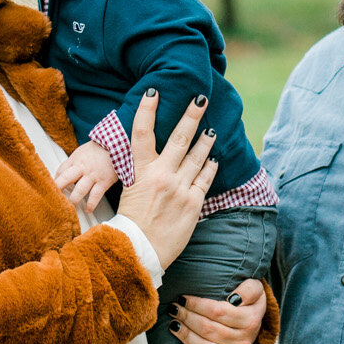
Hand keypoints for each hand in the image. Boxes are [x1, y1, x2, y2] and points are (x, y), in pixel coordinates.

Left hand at [54, 141, 118, 210]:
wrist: (117, 145)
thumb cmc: (99, 148)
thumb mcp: (82, 151)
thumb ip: (72, 162)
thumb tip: (62, 173)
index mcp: (76, 160)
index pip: (60, 171)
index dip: (55, 181)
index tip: (53, 188)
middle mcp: (82, 168)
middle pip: (65, 179)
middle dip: (58, 189)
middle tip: (54, 198)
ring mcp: (93, 176)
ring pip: (79, 190)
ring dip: (73, 200)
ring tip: (70, 206)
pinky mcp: (104, 182)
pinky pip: (95, 196)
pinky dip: (91, 204)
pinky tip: (88, 209)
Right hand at [114, 90, 217, 266]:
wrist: (140, 251)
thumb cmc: (130, 222)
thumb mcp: (129, 191)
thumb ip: (140, 171)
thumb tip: (146, 154)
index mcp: (141, 172)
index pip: (142, 133)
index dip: (147, 110)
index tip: (154, 92)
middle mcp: (162, 176)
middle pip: (179, 139)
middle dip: (191, 116)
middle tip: (201, 99)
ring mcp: (180, 189)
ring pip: (197, 157)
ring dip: (205, 141)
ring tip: (211, 130)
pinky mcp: (193, 203)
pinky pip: (205, 179)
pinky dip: (210, 167)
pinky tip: (214, 159)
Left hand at [171, 278, 264, 343]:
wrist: (254, 320)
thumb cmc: (247, 301)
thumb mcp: (254, 288)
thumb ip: (248, 289)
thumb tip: (235, 298)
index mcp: (250, 320)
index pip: (217, 311)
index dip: (196, 304)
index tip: (182, 298)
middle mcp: (244, 341)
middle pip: (208, 330)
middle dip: (187, 317)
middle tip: (174, 309)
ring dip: (186, 337)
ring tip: (174, 325)